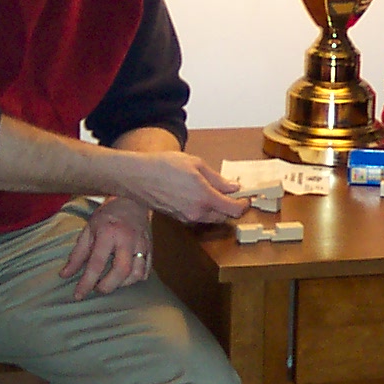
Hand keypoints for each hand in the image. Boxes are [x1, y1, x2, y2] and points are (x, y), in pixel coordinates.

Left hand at [60, 197, 154, 299]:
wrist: (132, 200)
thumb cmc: (106, 217)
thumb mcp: (88, 231)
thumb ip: (77, 255)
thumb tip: (64, 275)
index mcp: (108, 233)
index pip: (96, 263)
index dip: (86, 282)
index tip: (78, 295)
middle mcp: (127, 239)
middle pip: (121, 271)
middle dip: (108, 286)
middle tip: (98, 288)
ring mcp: (142, 244)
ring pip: (136, 274)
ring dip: (122, 284)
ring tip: (112, 282)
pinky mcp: (151, 247)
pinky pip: (146, 270)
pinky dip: (135, 278)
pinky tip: (125, 277)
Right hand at [115, 150, 246, 224]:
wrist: (137, 176)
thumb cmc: (164, 166)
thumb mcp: (196, 164)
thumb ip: (217, 179)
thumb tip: (233, 187)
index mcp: (205, 198)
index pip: (234, 210)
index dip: (244, 205)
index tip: (246, 198)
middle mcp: (197, 213)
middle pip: (224, 217)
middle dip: (231, 207)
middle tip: (233, 194)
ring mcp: (186, 218)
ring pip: (211, 218)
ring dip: (218, 209)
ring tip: (215, 193)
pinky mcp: (177, 218)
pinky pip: (197, 217)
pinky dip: (204, 209)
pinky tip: (199, 196)